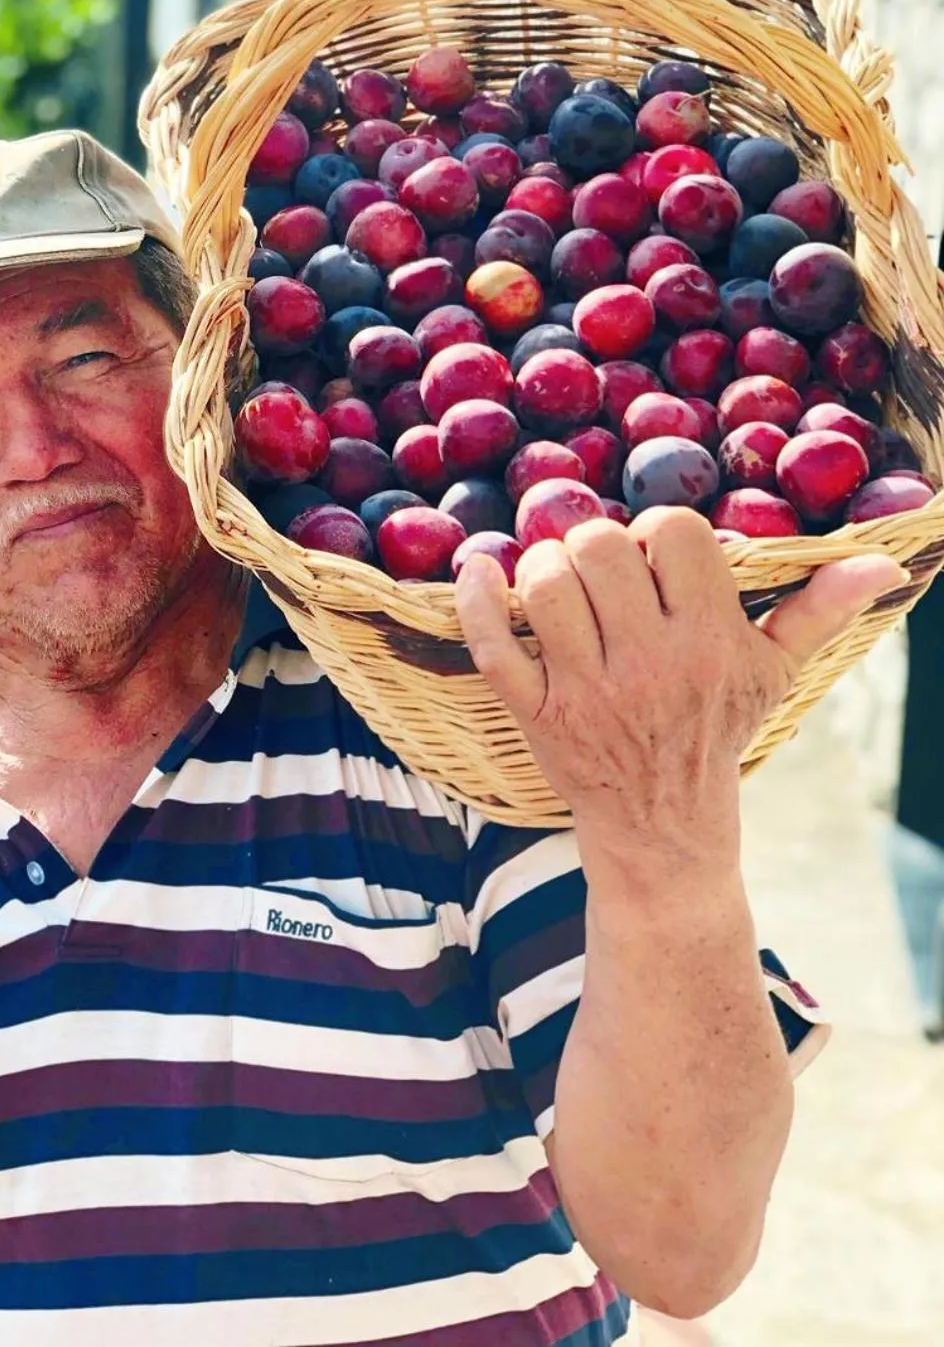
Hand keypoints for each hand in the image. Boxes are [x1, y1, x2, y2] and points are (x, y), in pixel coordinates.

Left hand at [455, 507, 906, 866]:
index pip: (674, 531)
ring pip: (546, 584)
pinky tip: (479, 570)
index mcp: (710, 642)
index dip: (657, 531)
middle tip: (601, 572)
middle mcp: (650, 664)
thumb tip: (882, 562)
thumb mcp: (775, 673)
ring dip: (542, 569)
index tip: (655, 558)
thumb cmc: (717, 730)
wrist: (664, 828)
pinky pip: (491, 643)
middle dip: (595, 544)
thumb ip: (817, 609)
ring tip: (560, 586)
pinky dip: (475, 600)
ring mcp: (587, 690)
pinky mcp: (536, 713)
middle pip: (601, 546)